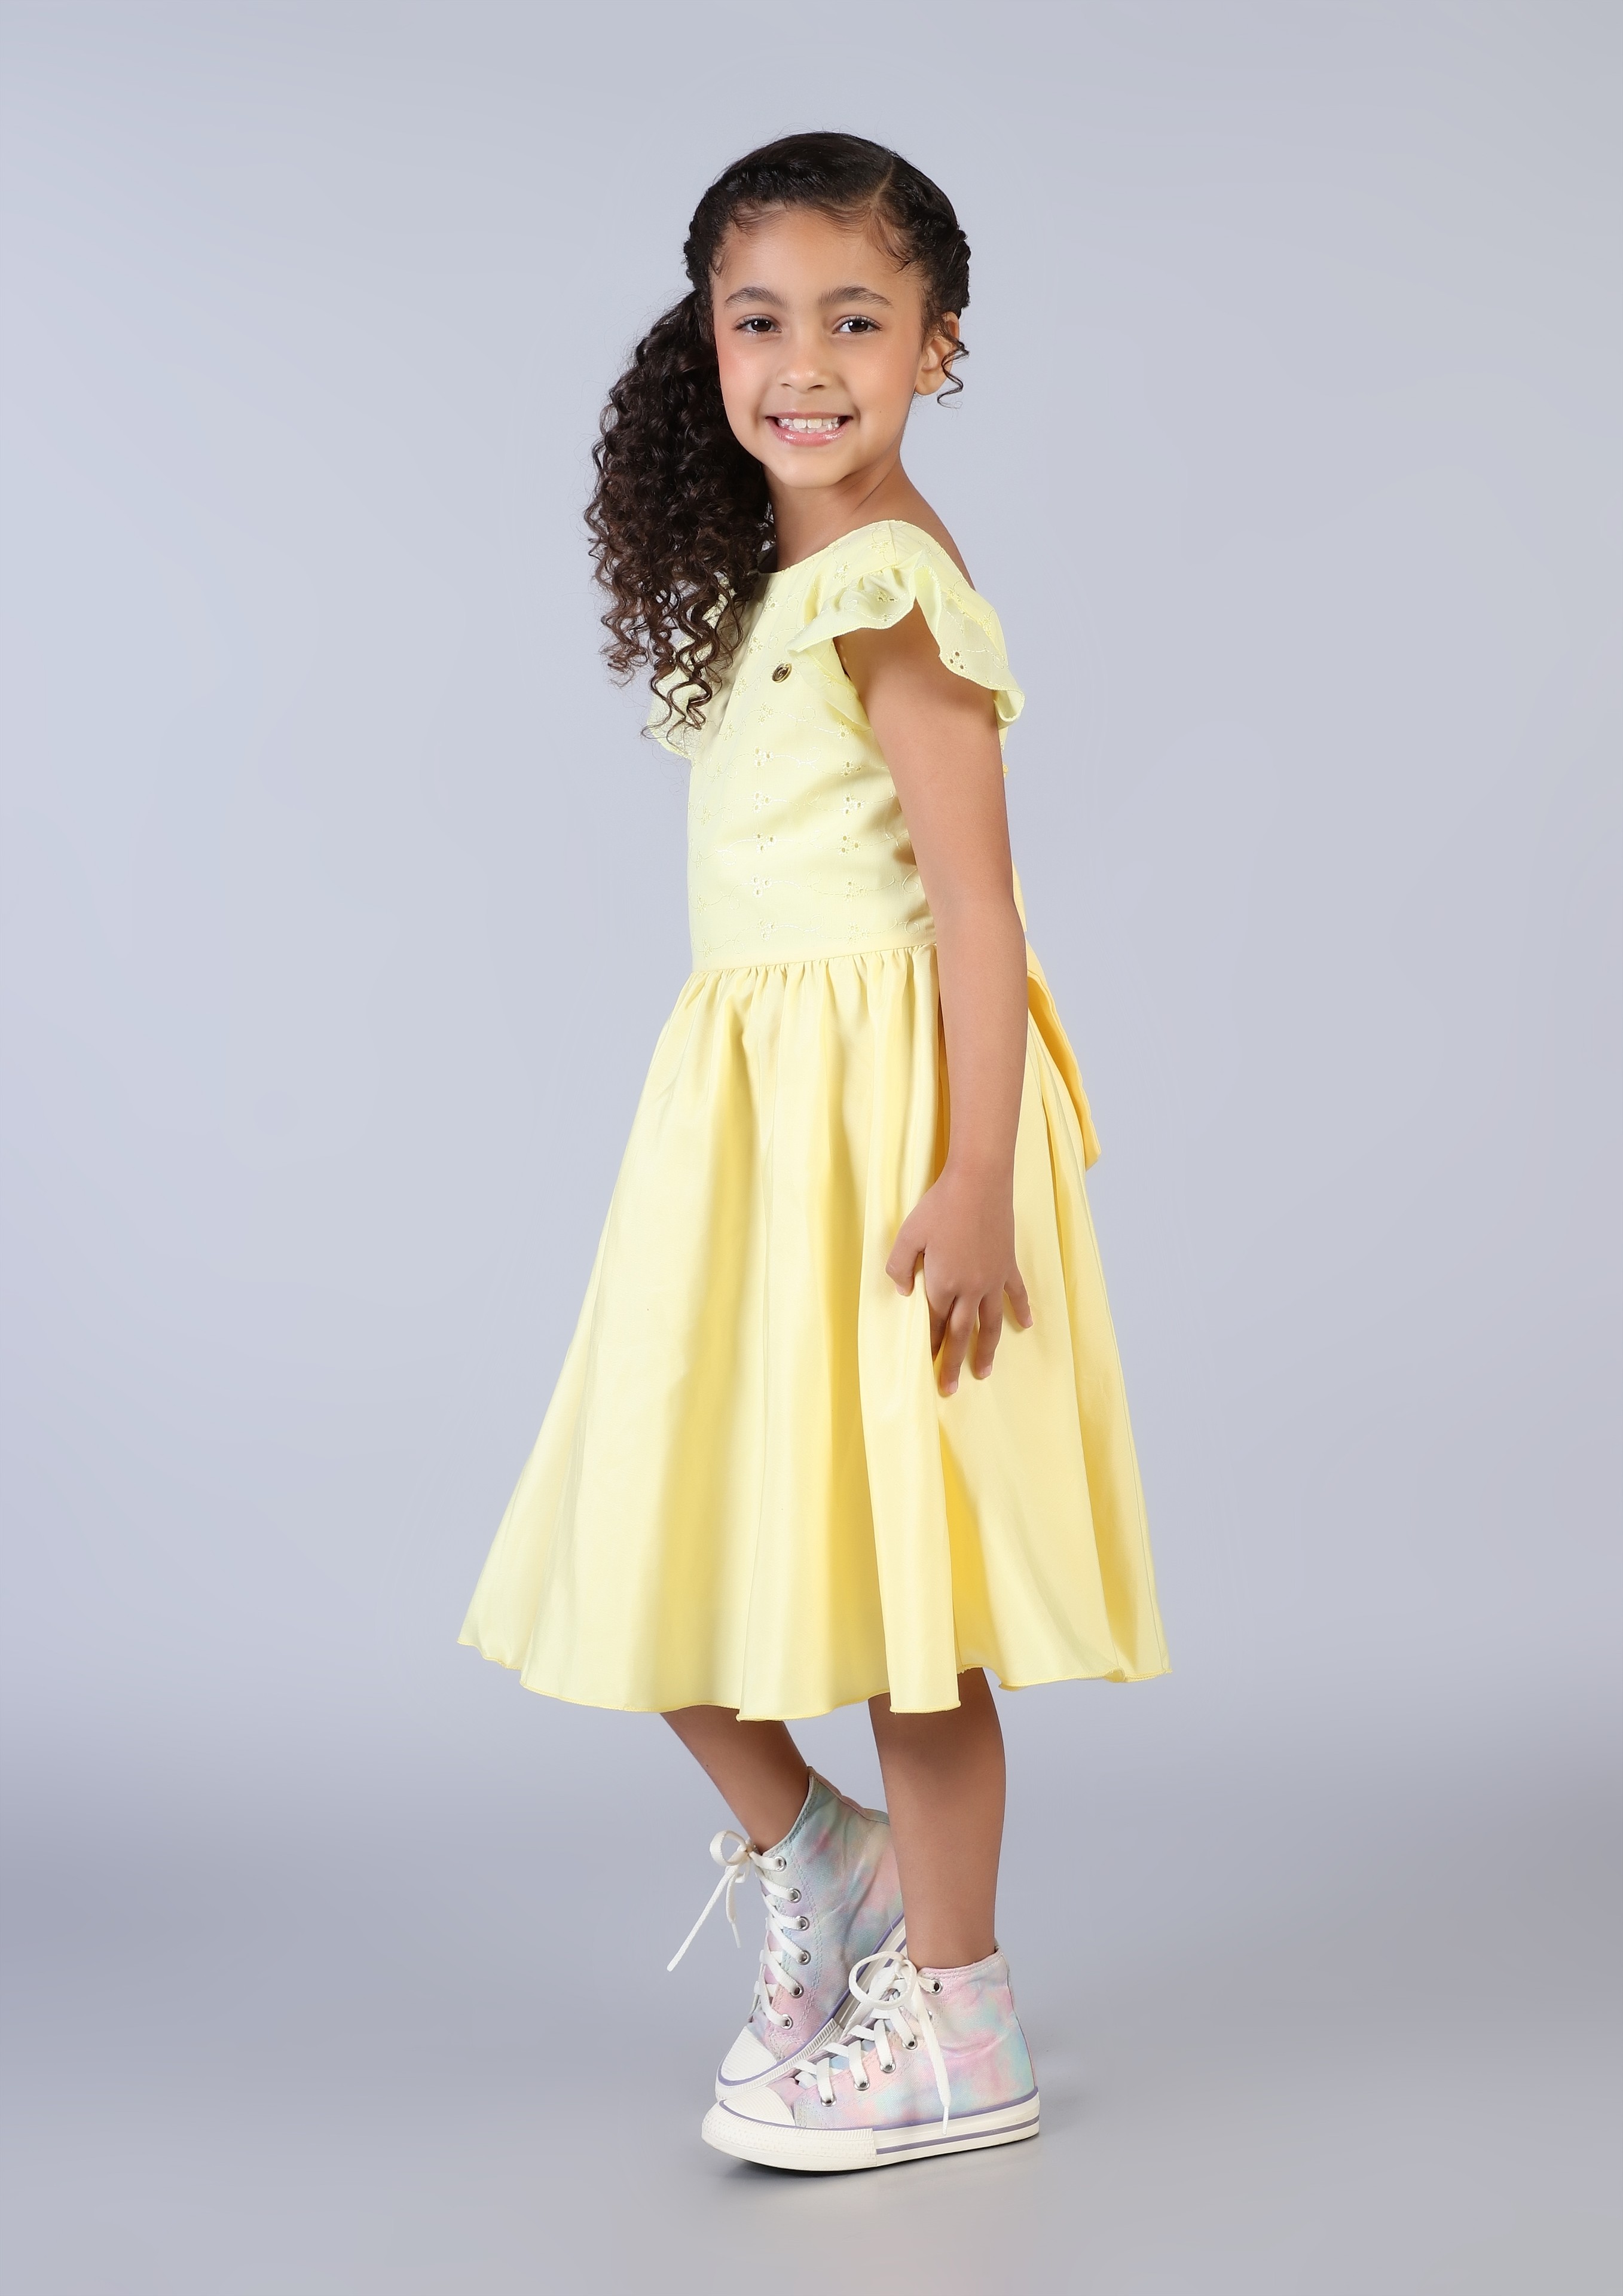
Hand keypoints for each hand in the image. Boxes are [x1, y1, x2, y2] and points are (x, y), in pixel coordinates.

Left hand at [885, 1165, 1032, 1394]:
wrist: (979, 1182)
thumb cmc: (939, 1206)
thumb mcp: (907, 1235)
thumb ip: (900, 1267)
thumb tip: (903, 1293)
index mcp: (942, 1284)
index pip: (933, 1324)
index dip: (929, 1346)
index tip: (926, 1366)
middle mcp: (969, 1289)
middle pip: (960, 1334)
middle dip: (953, 1363)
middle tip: (949, 1389)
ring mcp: (992, 1279)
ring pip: (989, 1323)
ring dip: (986, 1350)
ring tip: (983, 1372)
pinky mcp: (1008, 1264)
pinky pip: (1016, 1294)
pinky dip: (1021, 1311)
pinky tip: (1025, 1326)